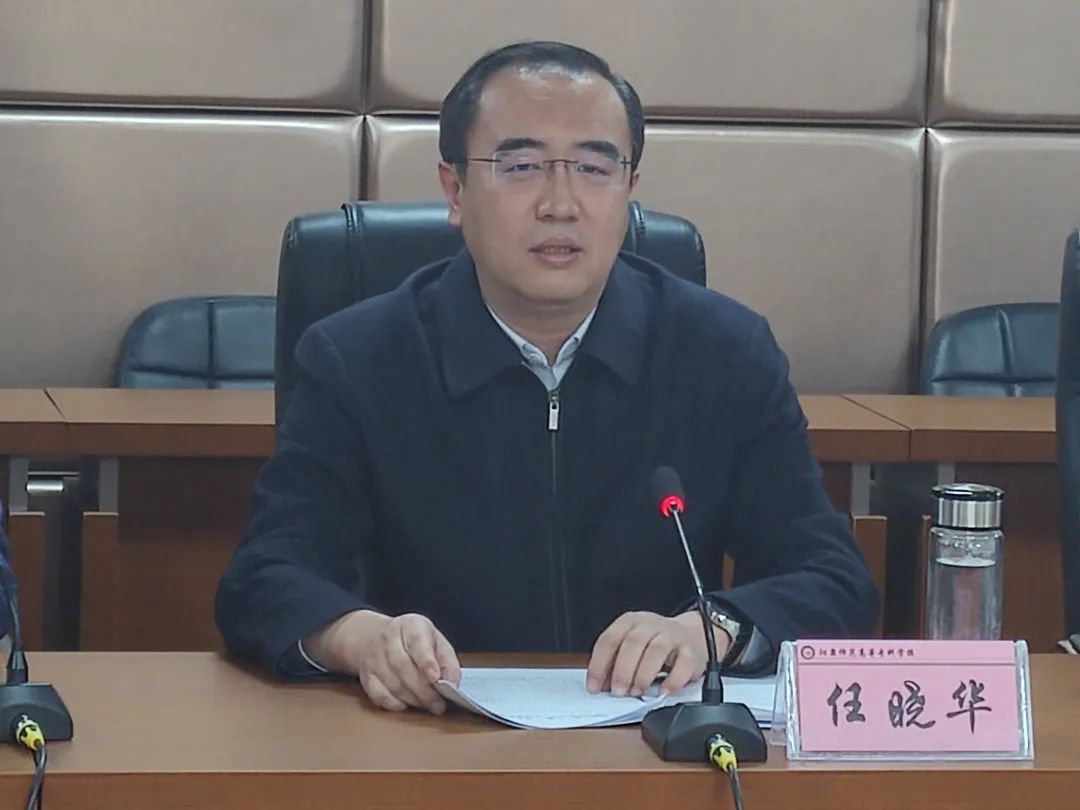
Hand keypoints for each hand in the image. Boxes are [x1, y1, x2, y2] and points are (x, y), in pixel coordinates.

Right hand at [304, 610, 460, 713]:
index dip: (426, 661)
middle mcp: (388, 638)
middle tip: (438, 704)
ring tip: (428, 705)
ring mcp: (374, 657)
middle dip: (424, 690)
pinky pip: (379, 695)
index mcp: (411, 625)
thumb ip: (447, 659)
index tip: (436, 678)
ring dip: (413, 699)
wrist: (373, 636)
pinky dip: (395, 704)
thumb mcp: (435, 639)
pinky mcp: (366, 676)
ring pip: (393, 684)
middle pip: (404, 667)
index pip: (417, 642)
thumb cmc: (413, 641)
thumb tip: (453, 683)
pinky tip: (407, 704)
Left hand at [586, 610, 728, 696]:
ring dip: (643, 674)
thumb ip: (616, 663)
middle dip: (622, 670)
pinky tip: (663, 692)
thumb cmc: (654, 644)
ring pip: (656, 650)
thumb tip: (601, 687)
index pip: (609, 639)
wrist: (692, 635)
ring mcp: (672, 635)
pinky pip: (683, 663)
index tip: (595, 687)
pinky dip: (672, 680)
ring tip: (638, 692)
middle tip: (617, 692)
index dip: (599, 665)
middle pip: (633, 642)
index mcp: (629, 622)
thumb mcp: (632, 647)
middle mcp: (650, 625)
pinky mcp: (691, 650)